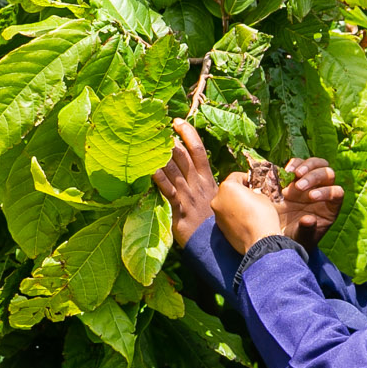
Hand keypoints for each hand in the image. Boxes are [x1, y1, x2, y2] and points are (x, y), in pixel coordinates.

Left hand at [153, 120, 217, 248]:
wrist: (217, 246)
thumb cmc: (217, 225)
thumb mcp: (219, 200)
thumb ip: (212, 187)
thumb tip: (217, 179)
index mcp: (207, 178)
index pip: (198, 149)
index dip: (188, 133)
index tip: (177, 121)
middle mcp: (197, 182)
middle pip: (182, 153)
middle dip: (168, 139)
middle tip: (155, 127)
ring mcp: (187, 194)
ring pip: (173, 167)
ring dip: (159, 153)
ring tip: (147, 140)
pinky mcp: (179, 207)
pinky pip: (167, 189)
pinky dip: (157, 177)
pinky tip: (148, 168)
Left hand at [210, 171, 282, 253]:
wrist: (260, 240)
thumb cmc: (263, 215)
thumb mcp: (262, 196)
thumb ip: (252, 191)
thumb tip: (250, 193)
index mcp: (227, 187)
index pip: (236, 176)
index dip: (247, 178)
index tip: (254, 184)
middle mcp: (217, 199)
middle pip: (228, 190)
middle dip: (238, 192)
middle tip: (251, 196)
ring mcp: (217, 214)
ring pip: (226, 204)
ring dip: (235, 204)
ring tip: (249, 210)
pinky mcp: (219, 227)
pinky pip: (226, 216)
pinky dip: (233, 216)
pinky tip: (245, 221)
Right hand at [282, 158, 343, 250]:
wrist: (279, 233)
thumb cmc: (296, 238)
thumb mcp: (301, 238)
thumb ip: (307, 230)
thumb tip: (309, 220)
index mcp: (330, 207)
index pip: (337, 192)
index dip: (327, 192)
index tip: (311, 197)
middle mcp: (323, 191)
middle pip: (328, 174)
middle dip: (314, 177)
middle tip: (299, 186)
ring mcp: (310, 183)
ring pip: (316, 164)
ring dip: (306, 165)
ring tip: (294, 173)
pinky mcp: (296, 178)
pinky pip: (299, 164)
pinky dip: (294, 164)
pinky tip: (286, 171)